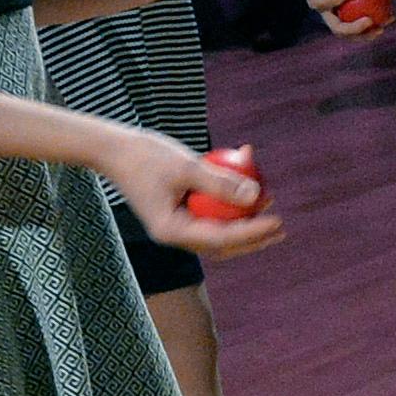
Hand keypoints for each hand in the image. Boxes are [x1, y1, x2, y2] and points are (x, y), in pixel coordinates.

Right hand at [95, 130, 281, 257]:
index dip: (253, 232)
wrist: (115, 151)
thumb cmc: (147, 155)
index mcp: (172, 231)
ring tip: (270, 208)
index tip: (277, 221)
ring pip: (217, 232)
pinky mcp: (177, 213)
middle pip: (222, 245)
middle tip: (280, 227)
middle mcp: (173, 235)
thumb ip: (221, 182)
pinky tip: (249, 190)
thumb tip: (257, 195)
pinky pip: (209, 215)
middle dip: (253, 238)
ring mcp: (174, 226)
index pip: (221, 239)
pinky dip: (228, 206)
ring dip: (243, 223)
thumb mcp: (187, 165)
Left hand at [298, 0, 392, 35]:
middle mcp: (332, 11)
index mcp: (344, 8)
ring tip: (369, 21)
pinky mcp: (314, 0)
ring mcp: (321, 8)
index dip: (375, 28)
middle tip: (379, 29)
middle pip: (347, 34)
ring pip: (337, 28)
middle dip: (364, 37)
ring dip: (354, 28)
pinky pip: (334, 1)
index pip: (359, 25)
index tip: (390, 19)